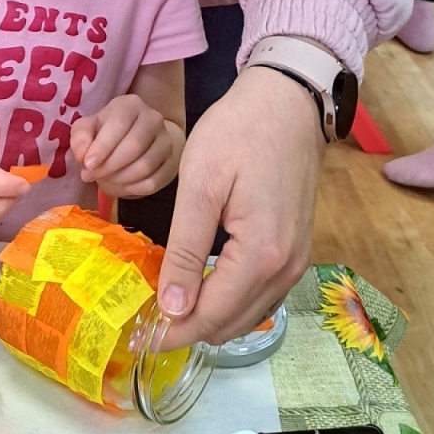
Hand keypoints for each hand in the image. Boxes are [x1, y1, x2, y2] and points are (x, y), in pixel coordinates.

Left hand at [71, 95, 180, 197]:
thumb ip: (80, 139)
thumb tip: (83, 157)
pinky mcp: (171, 162)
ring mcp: (166, 140)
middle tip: (94, 176)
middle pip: (134, 147)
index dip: (102, 148)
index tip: (88, 165)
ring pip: (145, 166)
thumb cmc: (107, 133)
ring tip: (106, 181)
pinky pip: (153, 182)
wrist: (137, 139)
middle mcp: (153, 118)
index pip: (119, 124)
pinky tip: (122, 185)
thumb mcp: (88, 129)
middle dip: (110, 166)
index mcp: (130, 105)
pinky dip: (133, 189)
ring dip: (120, 179)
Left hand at [156, 66, 324, 345]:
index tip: (138, 332)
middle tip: (146, 317)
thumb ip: (186, 250)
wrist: (289, 101)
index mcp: (260, 255)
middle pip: (231, 324)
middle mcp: (285, 268)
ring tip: (168, 304)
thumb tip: (173, 308)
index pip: (211, 316)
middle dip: (188, 328)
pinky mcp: (295, 248)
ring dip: (210, 317)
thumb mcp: (201, 185)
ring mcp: (295, 260)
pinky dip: (231, 301)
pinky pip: (261, 294)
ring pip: (248, 314)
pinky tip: (202, 285)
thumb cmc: (238, 132)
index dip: (173, 331)